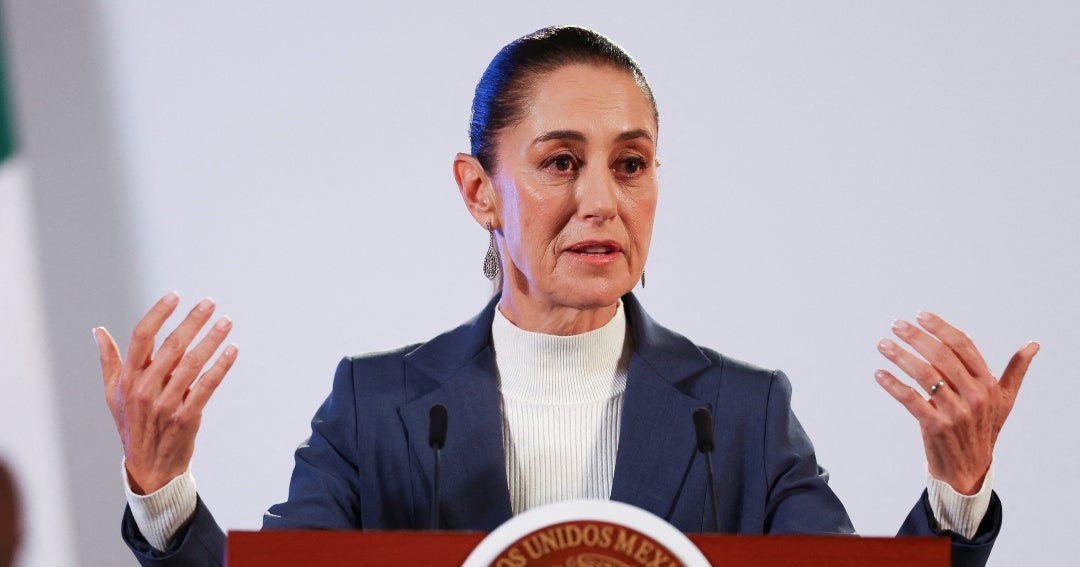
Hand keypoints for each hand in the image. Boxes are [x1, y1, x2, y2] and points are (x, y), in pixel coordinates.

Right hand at [94, 292, 237, 493]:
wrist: (149, 468)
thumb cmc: (132, 425)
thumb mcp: (114, 394)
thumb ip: (110, 361)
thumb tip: (99, 331)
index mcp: (128, 379)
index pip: (142, 338)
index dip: (158, 314)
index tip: (174, 296)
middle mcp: (145, 389)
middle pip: (172, 346)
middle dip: (193, 321)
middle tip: (209, 302)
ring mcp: (166, 404)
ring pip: (193, 364)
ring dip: (211, 340)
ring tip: (226, 321)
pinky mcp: (187, 417)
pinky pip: (207, 386)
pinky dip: (221, 366)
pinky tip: (232, 350)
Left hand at [874, 311, 1037, 494]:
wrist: (969, 467)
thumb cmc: (984, 427)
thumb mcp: (1004, 399)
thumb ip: (1016, 370)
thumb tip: (1034, 345)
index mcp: (989, 384)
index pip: (963, 346)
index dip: (941, 328)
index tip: (920, 315)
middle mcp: (975, 395)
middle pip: (942, 357)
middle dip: (917, 337)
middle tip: (896, 324)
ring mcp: (956, 411)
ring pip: (924, 375)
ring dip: (901, 357)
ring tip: (883, 344)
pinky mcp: (936, 426)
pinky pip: (910, 400)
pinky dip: (893, 385)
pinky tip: (879, 374)